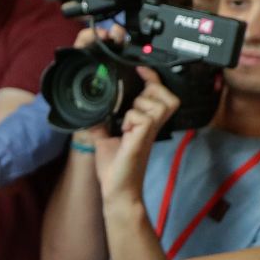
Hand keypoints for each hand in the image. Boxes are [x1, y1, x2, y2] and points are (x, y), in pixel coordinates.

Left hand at [92, 68, 181, 204]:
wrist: (117, 190)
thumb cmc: (115, 167)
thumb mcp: (104, 137)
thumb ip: (102, 121)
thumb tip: (90, 108)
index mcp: (146, 123)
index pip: (159, 94)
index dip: (153, 78)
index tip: (140, 69)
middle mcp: (152, 126)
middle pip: (169, 97)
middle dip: (151, 92)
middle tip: (134, 103)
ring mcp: (149, 132)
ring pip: (157, 104)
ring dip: (139, 106)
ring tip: (128, 120)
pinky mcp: (142, 139)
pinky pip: (142, 118)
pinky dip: (131, 119)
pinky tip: (124, 130)